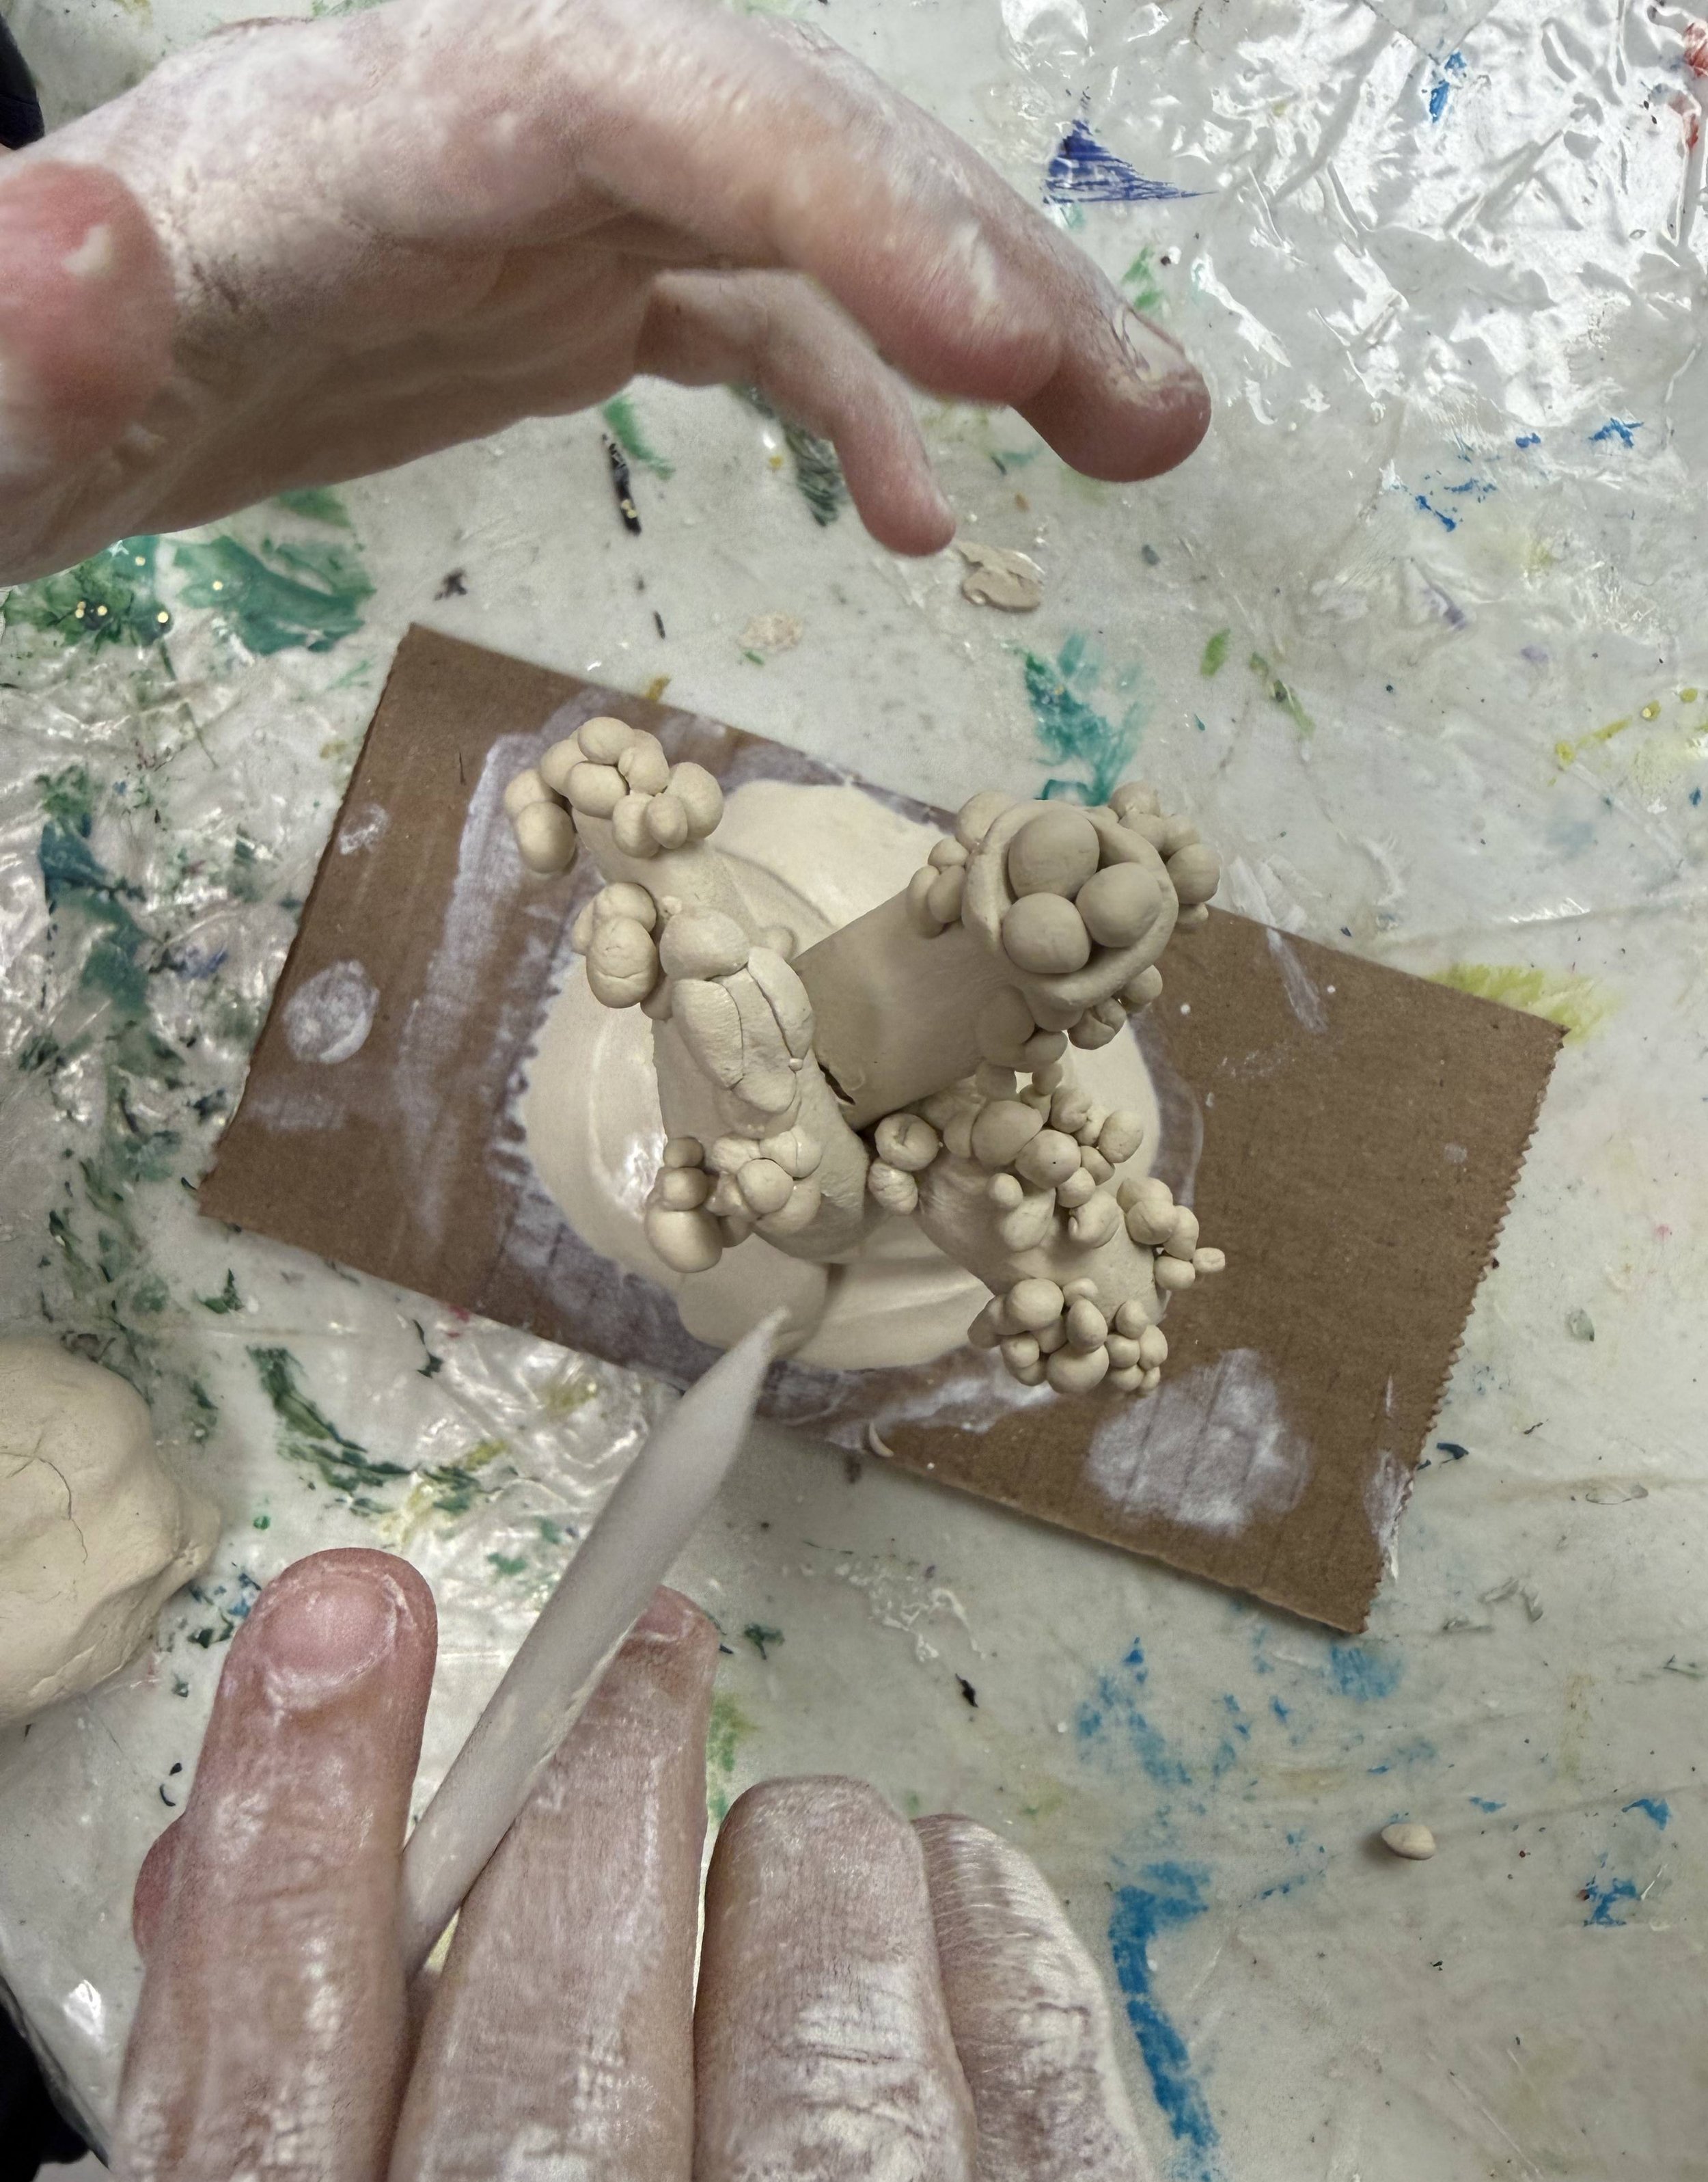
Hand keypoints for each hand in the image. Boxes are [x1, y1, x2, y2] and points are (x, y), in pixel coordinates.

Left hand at [0, 0, 1206, 583]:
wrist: (25, 396)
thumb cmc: (5, 405)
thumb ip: (25, 321)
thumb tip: (75, 240)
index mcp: (367, 127)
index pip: (642, 96)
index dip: (831, 189)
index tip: (993, 341)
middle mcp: (486, 126)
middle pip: (776, 131)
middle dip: (975, 259)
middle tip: (1148, 412)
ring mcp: (539, 204)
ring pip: (801, 216)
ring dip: (974, 325)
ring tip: (1128, 443)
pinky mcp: (558, 283)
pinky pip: (747, 316)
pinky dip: (852, 405)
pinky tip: (919, 523)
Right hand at [113, 1548, 1178, 2181]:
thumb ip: (284, 2092)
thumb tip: (247, 1841)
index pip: (268, 2127)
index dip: (300, 1846)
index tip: (350, 1624)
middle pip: (552, 2098)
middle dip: (590, 1804)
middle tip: (638, 1651)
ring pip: (819, 2084)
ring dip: (808, 1880)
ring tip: (802, 1834)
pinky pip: (1040, 2120)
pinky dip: (993, 1956)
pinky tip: (940, 1895)